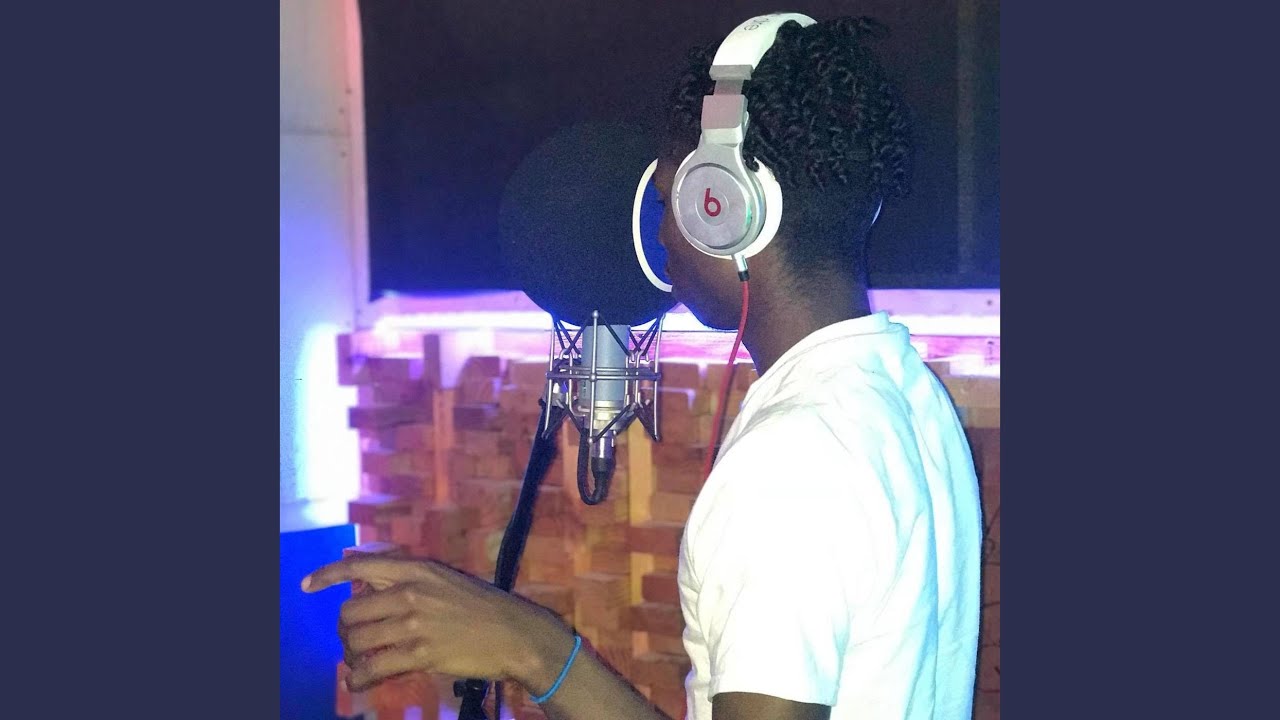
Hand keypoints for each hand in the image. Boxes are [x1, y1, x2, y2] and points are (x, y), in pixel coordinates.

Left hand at [301, 556, 572, 692]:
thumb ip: (411, 581)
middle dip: (344, 630)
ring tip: (358, 661)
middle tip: (352, 641)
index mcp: (418, 569)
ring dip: (350, 654)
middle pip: (351, 611)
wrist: (516, 633)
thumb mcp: (446, 580)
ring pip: (357, 640)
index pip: (360, 565)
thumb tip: (374, 590)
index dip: (327, 575)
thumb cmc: (484, 607)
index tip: (306, 586)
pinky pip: (374, 667)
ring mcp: (415, 623)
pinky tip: (358, 681)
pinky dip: (359, 677)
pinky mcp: (422, 654)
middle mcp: (411, 592)